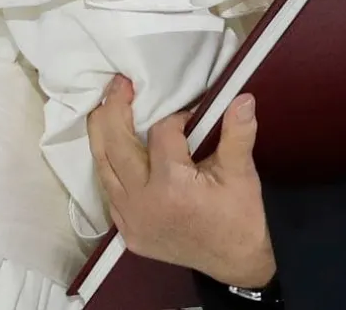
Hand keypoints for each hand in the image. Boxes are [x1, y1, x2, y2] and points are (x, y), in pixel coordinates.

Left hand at [87, 76, 275, 288]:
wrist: (236, 263)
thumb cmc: (239, 216)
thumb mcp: (241, 173)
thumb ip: (238, 133)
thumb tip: (243, 98)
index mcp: (172, 186)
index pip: (162, 134)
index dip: (176, 118)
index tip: (188, 116)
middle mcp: (143, 202)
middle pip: (116, 145)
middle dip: (115, 109)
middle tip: (119, 84)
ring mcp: (130, 220)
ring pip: (103, 167)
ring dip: (102, 134)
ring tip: (106, 106)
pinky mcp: (127, 232)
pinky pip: (108, 190)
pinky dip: (107, 165)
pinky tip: (112, 147)